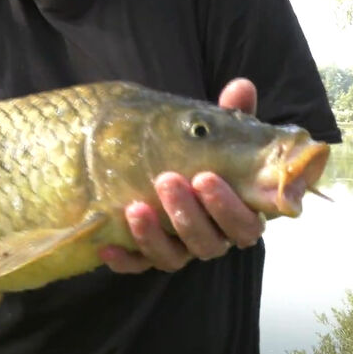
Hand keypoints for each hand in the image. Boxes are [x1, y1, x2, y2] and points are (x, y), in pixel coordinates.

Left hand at [99, 78, 265, 272]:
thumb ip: (231, 116)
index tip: (206, 177)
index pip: (246, 224)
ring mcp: (179, 250)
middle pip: (209, 243)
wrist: (161, 170)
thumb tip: (241, 86)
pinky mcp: (148, 257)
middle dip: (189, 214)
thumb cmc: (197, 155)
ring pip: (174, 258)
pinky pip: (138, 267)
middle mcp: (211, 237)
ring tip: (135, 207)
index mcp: (235, 213)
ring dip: (154, 236)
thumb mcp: (213, 135)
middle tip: (167, 181)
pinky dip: (124, 260)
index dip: (230, 207)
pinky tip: (106, 246)